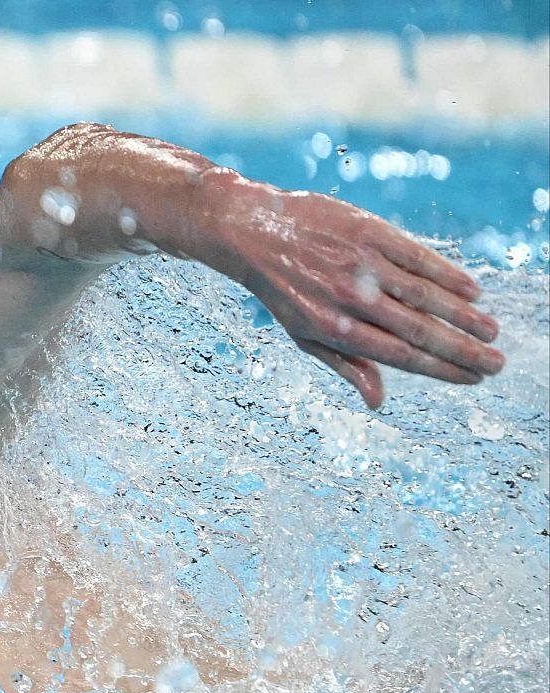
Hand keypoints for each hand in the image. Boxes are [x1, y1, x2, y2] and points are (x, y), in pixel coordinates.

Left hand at [198, 172, 502, 407]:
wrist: (255, 232)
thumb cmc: (283, 290)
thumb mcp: (303, 334)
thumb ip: (345, 365)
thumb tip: (377, 402)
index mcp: (334, 328)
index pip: (400, 356)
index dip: (440, 369)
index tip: (472, 379)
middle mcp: (351, 298)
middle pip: (419, 330)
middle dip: (462, 350)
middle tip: (496, 364)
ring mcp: (362, 264)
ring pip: (425, 294)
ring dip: (464, 314)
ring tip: (492, 332)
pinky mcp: (370, 232)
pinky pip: (417, 255)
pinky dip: (447, 273)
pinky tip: (473, 290)